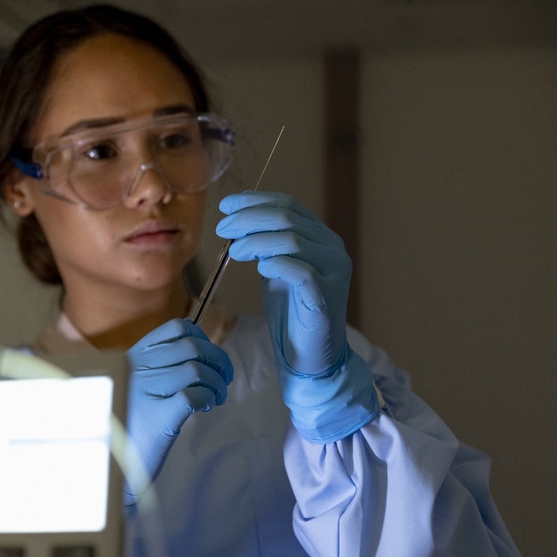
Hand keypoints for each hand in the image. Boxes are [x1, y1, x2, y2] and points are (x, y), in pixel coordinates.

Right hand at [126, 319, 232, 486]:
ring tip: (216, 398)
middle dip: (218, 360)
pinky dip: (207, 398)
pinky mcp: (158, 418)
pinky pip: (194, 395)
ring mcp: (145, 392)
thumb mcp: (134, 385)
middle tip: (224, 378)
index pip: (176, 329)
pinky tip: (204, 407)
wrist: (107, 461)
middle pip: (192, 347)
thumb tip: (203, 354)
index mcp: (133, 357)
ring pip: (197, 370)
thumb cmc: (126, 422)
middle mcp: (137, 369)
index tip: (209, 358)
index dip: (202, 339)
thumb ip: (158, 366)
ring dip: (217, 383)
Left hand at [216, 191, 377, 441]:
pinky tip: (260, 268)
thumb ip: (266, 246)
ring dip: (257, 240)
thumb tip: (239, 223)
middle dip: (249, 218)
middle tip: (222, 228)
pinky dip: (277, 264)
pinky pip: (302, 271)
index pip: (288, 204)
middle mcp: (332, 248)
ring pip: (293, 239)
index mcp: (320, 237)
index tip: (225, 205)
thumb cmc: (292, 313)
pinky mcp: (326, 295)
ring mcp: (333, 271)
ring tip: (234, 251)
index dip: (255, 200)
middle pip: (288, 217)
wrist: (311, 356)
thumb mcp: (275, 271)